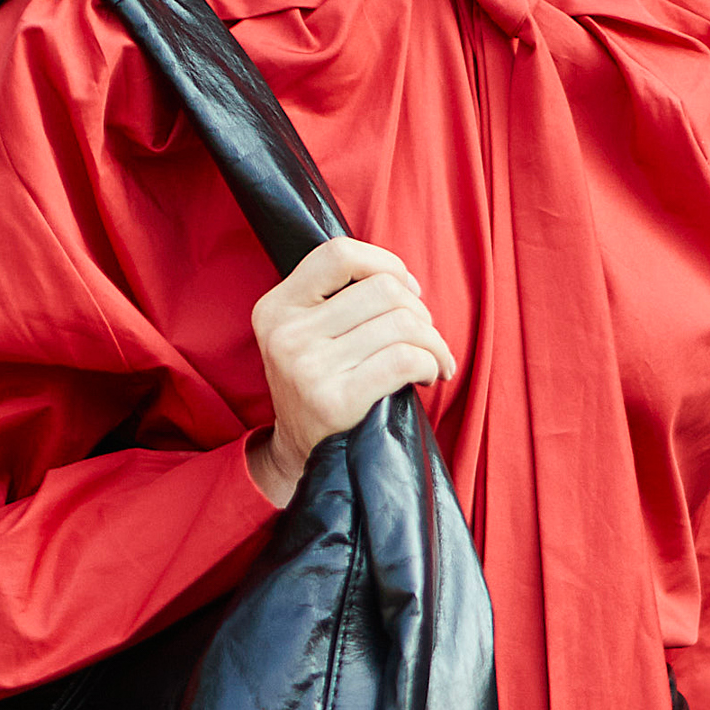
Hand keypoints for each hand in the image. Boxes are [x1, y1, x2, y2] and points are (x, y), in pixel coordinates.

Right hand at [245, 237, 455, 509]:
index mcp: (275, 308)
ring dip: (434, 341)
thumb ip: (339, 298)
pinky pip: (404, 359)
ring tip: (434, 359)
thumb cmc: (322, 385)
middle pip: (382, 290)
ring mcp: (307, 368)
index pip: (338, 253)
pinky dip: (431, 362)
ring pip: (401, 324)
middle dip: (420, 310)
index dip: (385, 263)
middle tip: (425, 336)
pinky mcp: (335, 400)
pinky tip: (430, 374)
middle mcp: (286, 334)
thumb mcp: (309, 334)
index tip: (408, 290)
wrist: (301, 456)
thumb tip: (405, 280)